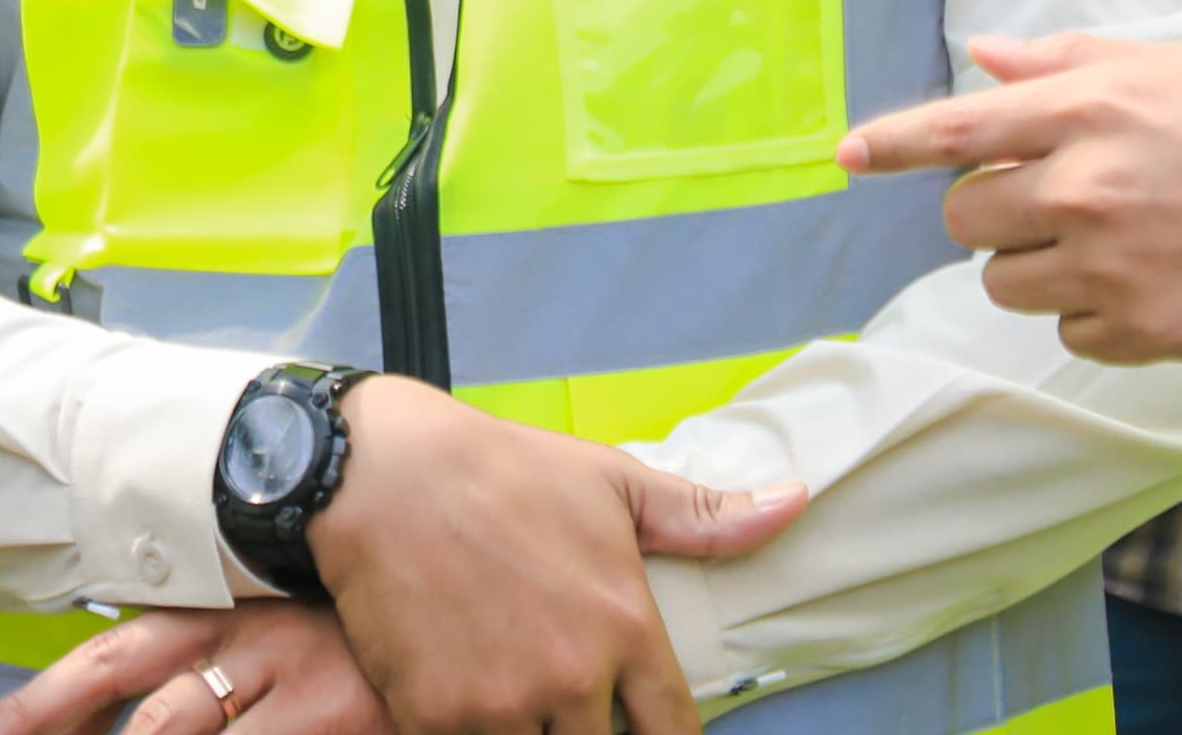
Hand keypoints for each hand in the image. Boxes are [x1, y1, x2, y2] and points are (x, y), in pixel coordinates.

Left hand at [0, 601, 381, 734]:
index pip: (112, 658)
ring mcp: (302, 697)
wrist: (443, 612)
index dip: (43, 703)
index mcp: (219, 614)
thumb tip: (106, 714)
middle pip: (152, 722)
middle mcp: (254, 648)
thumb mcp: (256, 619)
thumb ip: (189, 656)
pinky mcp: (340, 728)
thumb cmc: (336, 626)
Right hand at [312, 374, 805, 734]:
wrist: (386, 471)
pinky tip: (472, 711)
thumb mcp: (613, 484)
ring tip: (523, 707)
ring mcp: (502, 705)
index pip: (673, 732)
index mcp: (626, 627)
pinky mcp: (437, 719)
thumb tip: (795, 504)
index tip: (650, 734)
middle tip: (570, 711)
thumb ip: (705, 518)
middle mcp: (573, 677)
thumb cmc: (504, 472)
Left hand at [836, 32, 1181, 362]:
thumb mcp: (1168, 68)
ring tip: (1113, 241)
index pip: (953, 131)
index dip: (890, 146)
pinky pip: (1067, 332)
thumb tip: (982, 57)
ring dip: (1037, 266)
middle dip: (991, 211)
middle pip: (965, 220)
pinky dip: (1092, 314)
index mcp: (1085, 111)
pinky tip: (1150, 281)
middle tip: (1053, 200)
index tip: (845, 158)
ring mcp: (1105, 268)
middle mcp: (1080, 189)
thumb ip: (1063, 63)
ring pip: (1006, 283)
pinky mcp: (1138, 333)